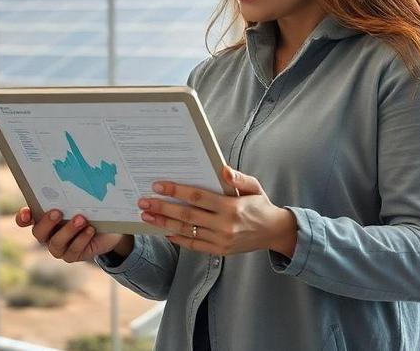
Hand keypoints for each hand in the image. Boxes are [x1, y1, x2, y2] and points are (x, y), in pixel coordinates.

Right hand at [15, 206, 132, 262]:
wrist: (106, 230)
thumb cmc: (87, 210)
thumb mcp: (77, 202)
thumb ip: (66, 196)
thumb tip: (66, 176)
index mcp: (42, 219)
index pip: (24, 220)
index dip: (22, 218)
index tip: (27, 212)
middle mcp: (47, 234)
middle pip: (38, 233)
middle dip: (47, 223)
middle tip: (58, 212)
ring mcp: (59, 247)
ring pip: (56, 243)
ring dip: (68, 230)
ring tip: (81, 219)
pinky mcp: (72, 255)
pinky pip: (73, 250)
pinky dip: (81, 239)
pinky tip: (90, 229)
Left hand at [139, 166, 296, 257]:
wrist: (275, 233)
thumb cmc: (260, 205)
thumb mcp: (254, 187)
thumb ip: (238, 177)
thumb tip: (222, 169)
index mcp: (231, 207)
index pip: (198, 197)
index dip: (176, 191)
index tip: (158, 186)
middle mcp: (224, 225)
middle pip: (187, 216)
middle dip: (163, 208)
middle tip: (144, 202)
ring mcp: (221, 240)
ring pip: (186, 231)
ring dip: (164, 224)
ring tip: (146, 217)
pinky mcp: (219, 251)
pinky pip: (193, 246)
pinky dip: (177, 239)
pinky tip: (164, 232)